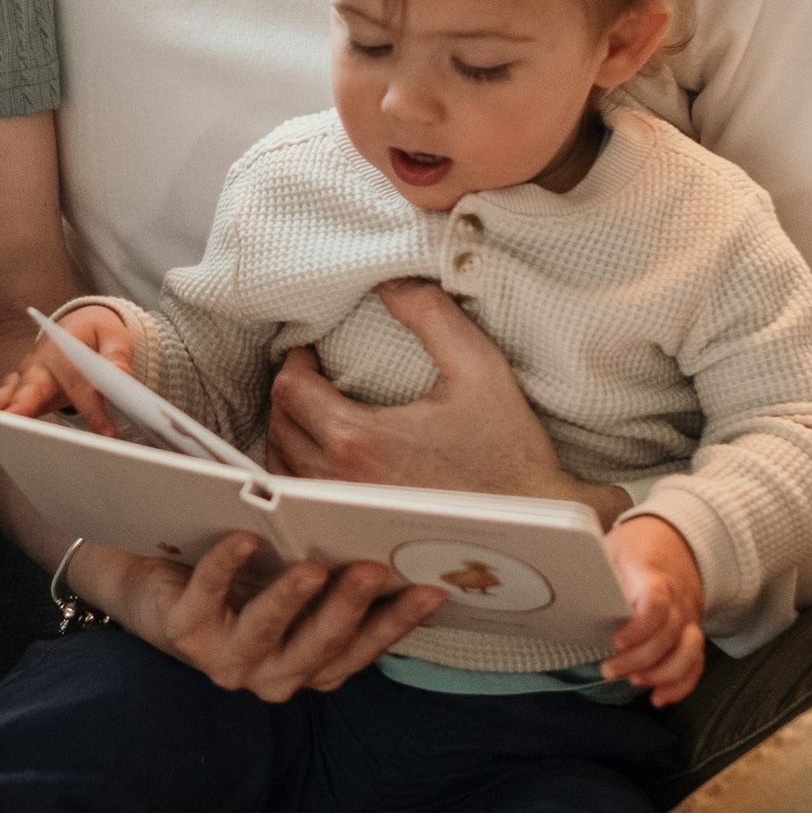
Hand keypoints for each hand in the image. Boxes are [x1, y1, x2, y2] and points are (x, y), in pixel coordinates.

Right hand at [0, 300, 134, 430]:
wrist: (77, 329)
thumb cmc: (95, 336)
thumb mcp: (113, 336)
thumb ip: (116, 354)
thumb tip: (119, 373)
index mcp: (65, 346)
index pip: (79, 380)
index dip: (92, 408)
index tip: (106, 433)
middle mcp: (41, 362)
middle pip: (34, 385)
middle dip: (26, 403)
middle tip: (18, 418)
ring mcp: (28, 377)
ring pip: (15, 393)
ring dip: (6, 410)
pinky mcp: (22, 391)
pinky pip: (7, 399)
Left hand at [69, 529, 440, 699]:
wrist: (159, 580)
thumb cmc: (245, 578)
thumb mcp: (297, 578)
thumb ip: (338, 571)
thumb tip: (392, 538)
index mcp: (312, 663)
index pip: (365, 647)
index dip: (399, 621)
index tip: (432, 588)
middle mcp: (274, 675)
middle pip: (321, 644)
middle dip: (351, 606)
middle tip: (373, 568)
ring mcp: (228, 661)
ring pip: (269, 632)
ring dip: (292, 599)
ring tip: (313, 566)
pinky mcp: (184, 635)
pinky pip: (208, 597)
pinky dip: (226, 566)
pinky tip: (244, 538)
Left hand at [267, 281, 615, 514]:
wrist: (533, 520)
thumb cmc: (507, 447)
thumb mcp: (477, 365)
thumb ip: (429, 313)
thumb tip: (389, 278)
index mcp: (359, 439)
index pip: (289, 390)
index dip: (294, 361)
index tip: (312, 351)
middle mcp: (340, 482)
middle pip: (278, 426)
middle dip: (289, 392)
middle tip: (311, 374)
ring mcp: (344, 514)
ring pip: (283, 467)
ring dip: (288, 432)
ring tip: (313, 410)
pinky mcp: (353, 534)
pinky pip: (302, 501)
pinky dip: (299, 472)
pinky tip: (324, 455)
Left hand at [603, 512, 704, 706]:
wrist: (675, 540)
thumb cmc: (636, 549)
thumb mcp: (610, 549)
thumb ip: (595, 570)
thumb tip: (565, 589)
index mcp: (654, 578)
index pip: (657, 604)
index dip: (640, 628)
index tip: (617, 641)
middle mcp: (678, 601)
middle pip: (670, 635)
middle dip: (640, 660)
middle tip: (608, 668)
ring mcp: (688, 619)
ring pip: (689, 653)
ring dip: (662, 675)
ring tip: (633, 681)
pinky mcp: (690, 634)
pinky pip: (696, 663)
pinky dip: (681, 685)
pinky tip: (659, 697)